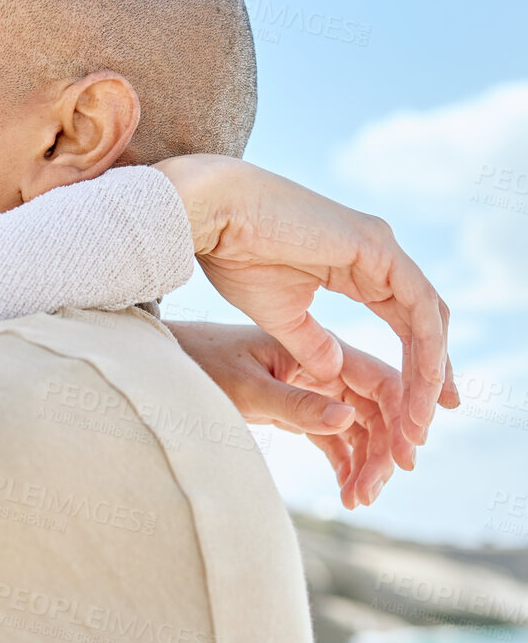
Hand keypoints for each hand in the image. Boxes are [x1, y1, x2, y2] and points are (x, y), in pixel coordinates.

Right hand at [156, 154, 451, 459]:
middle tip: (424, 428)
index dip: (414, 366)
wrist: (214, 214)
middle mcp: (379, 255)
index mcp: (357, 265)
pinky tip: (423, 383)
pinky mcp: (378, 247)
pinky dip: (426, 348)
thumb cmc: (233, 255)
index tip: (415, 411)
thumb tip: (332, 372)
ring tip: (420, 419)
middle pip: (424, 323)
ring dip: (429, 373)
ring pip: (428, 318)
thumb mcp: (279, 314)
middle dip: (429, 378)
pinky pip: (419, 306)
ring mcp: (382, 249)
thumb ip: (310, 342)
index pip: (404, 321)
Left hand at [168, 321, 458, 508]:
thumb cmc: (199, 365)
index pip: (382, 382)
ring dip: (366, 464)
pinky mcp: (299, 408)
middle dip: (383, 453)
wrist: (168, 363)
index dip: (405, 419)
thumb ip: (294, 403)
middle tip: (369, 494)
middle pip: (376, 411)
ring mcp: (314, 388)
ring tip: (357, 501)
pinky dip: (346, 463)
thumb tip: (347, 418)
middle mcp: (325, 367)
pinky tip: (347, 493)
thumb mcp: (244, 388)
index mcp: (319, 351)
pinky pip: (336, 438)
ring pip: (360, 429)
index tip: (407, 460)